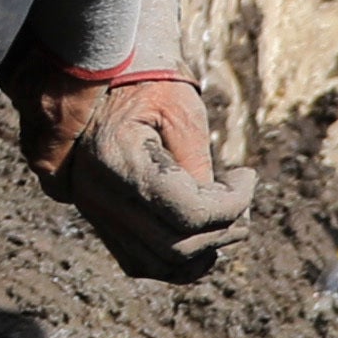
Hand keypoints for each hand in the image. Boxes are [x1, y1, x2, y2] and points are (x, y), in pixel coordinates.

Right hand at [16, 62, 245, 281]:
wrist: (92, 75)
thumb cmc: (144, 81)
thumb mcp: (180, 111)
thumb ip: (198, 165)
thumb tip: (222, 212)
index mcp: (119, 158)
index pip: (190, 212)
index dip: (233, 204)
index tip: (245, 175)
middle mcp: (100, 194)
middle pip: (178, 245)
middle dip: (223, 228)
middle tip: (239, 196)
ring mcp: (95, 210)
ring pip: (160, 263)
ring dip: (203, 251)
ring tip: (224, 217)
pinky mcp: (98, 217)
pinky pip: (140, 262)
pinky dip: (175, 261)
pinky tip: (198, 235)